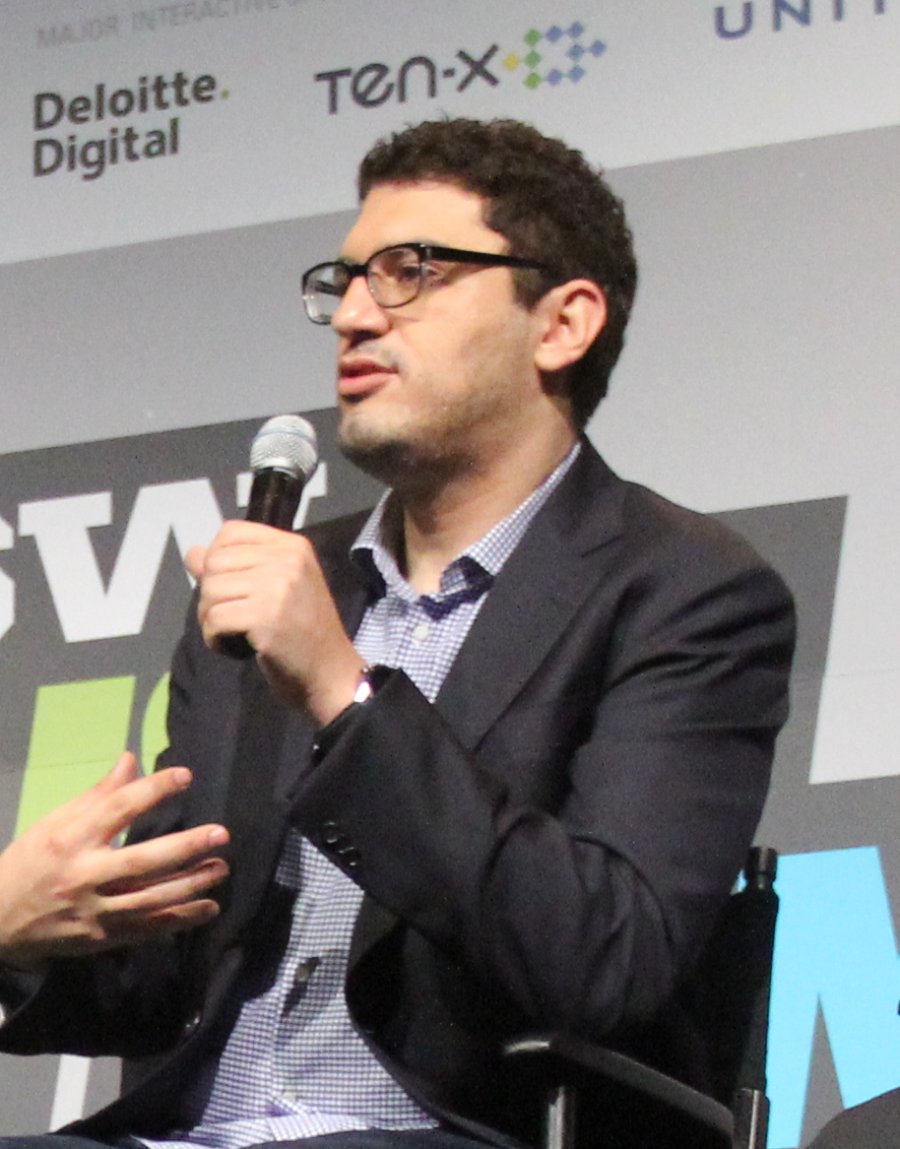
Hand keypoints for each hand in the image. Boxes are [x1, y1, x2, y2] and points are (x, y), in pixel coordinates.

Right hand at [0, 753, 228, 970]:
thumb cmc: (32, 862)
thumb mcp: (56, 822)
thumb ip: (99, 794)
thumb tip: (131, 758)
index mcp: (71, 839)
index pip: (118, 809)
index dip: (154, 790)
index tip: (186, 776)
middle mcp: (85, 876)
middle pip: (142, 861)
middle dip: (185, 848)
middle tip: (221, 834)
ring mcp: (95, 911)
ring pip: (151, 899)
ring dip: (191, 884)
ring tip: (221, 867)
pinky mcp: (103, 938)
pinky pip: (148, 929)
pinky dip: (181, 919)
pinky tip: (209, 907)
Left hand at [186, 521, 364, 724]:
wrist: (331, 673)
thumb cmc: (303, 632)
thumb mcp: (275, 589)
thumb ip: (235, 568)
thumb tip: (193, 554)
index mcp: (292, 546)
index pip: (231, 532)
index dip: (217, 559)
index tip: (231, 588)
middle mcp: (287, 560)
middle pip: (215, 562)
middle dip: (211, 594)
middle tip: (232, 619)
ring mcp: (278, 587)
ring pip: (210, 591)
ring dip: (210, 619)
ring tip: (234, 634)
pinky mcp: (266, 617)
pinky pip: (214, 620)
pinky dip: (215, 639)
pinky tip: (235, 648)